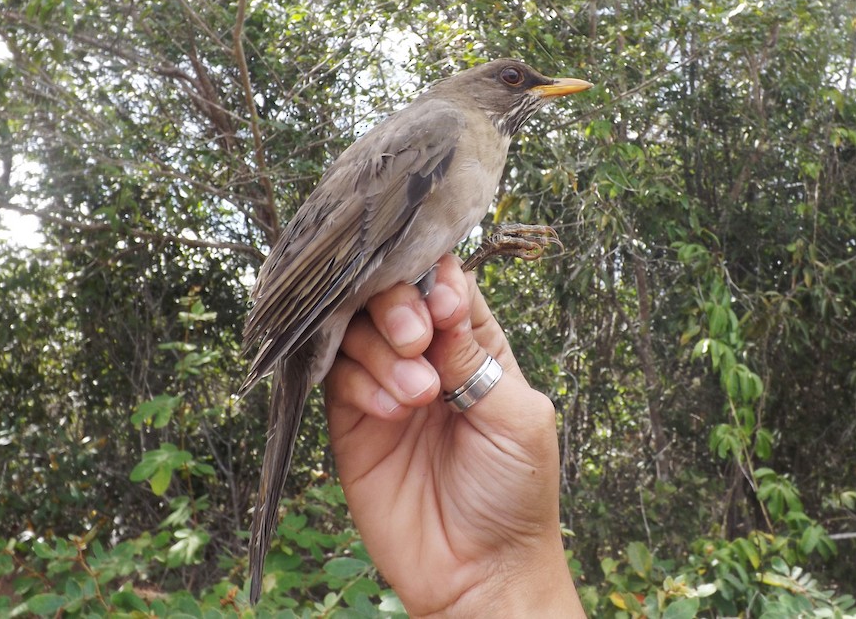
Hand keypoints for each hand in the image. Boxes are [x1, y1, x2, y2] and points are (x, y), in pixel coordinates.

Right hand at [324, 253, 582, 617]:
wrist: (480, 571)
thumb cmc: (515, 492)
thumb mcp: (517, 416)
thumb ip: (476, 356)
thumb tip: (438, 296)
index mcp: (476, 347)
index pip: (447, 287)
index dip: (436, 283)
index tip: (442, 307)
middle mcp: (427, 358)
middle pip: (394, 298)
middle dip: (400, 308)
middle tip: (418, 342)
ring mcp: (385, 385)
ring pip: (359, 330)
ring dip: (383, 351)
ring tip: (416, 398)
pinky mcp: (352, 421)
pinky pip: (337, 377)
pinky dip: (359, 382)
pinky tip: (389, 413)